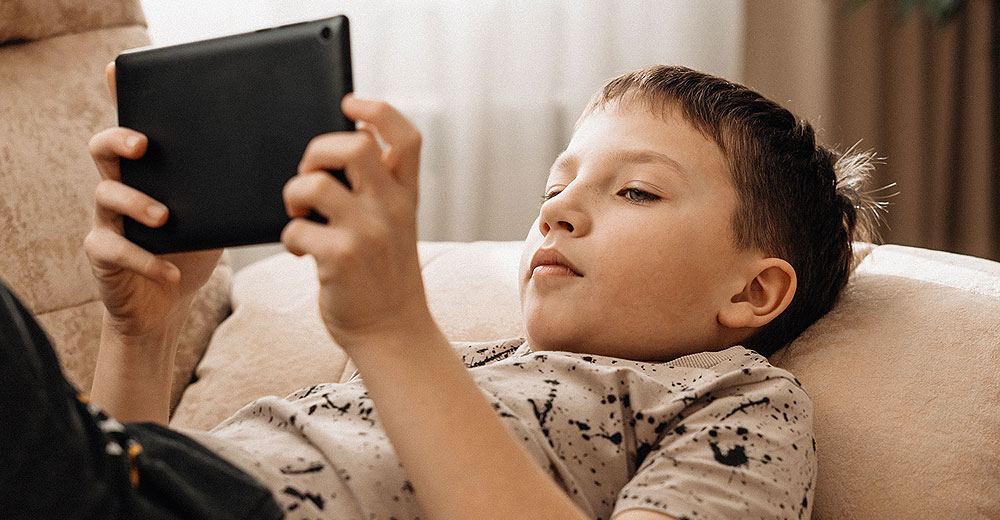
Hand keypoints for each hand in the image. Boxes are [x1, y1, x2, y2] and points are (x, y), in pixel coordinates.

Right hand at [84, 62, 220, 338]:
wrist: (167, 299)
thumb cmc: (192, 247)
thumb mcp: (215, 211)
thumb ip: (231, 185)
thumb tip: (286, 162)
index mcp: (148, 170)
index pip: (131, 124)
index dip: (121, 97)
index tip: (119, 72)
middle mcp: (121, 185)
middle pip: (103, 148)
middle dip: (119, 141)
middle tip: (144, 146)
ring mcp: (108, 219)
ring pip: (106, 195)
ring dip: (137, 203)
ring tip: (166, 217)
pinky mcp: (103, 254)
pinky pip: (115, 250)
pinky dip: (145, 260)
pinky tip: (171, 271)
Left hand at [281, 95, 431, 350]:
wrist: (392, 332)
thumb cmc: (385, 275)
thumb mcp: (398, 226)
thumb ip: (382, 187)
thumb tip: (351, 138)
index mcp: (406, 196)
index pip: (405, 136)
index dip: (377, 109)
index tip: (350, 103)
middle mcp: (392, 210)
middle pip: (354, 145)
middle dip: (318, 151)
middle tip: (310, 174)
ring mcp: (367, 234)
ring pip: (314, 183)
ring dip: (294, 193)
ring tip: (299, 213)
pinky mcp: (340, 259)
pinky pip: (296, 228)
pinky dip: (290, 236)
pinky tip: (300, 251)